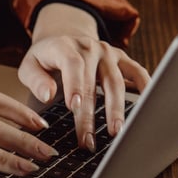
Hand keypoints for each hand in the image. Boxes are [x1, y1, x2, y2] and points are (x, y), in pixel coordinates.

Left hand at [17, 3, 149, 149]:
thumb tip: (47, 95)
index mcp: (65, 47)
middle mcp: (90, 48)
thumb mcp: (29, 64)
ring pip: (116, 82)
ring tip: (116, 133)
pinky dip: (146, 87)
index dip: (74, 85)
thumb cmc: (45, 58)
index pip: (72, 65)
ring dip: (117, 109)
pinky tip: (148, 106)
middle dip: (91, 115)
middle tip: (88, 141)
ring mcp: (109, 53)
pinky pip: (137, 72)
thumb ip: (35, 79)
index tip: (73, 107)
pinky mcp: (122, 59)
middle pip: (93, 83)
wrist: (64, 36)